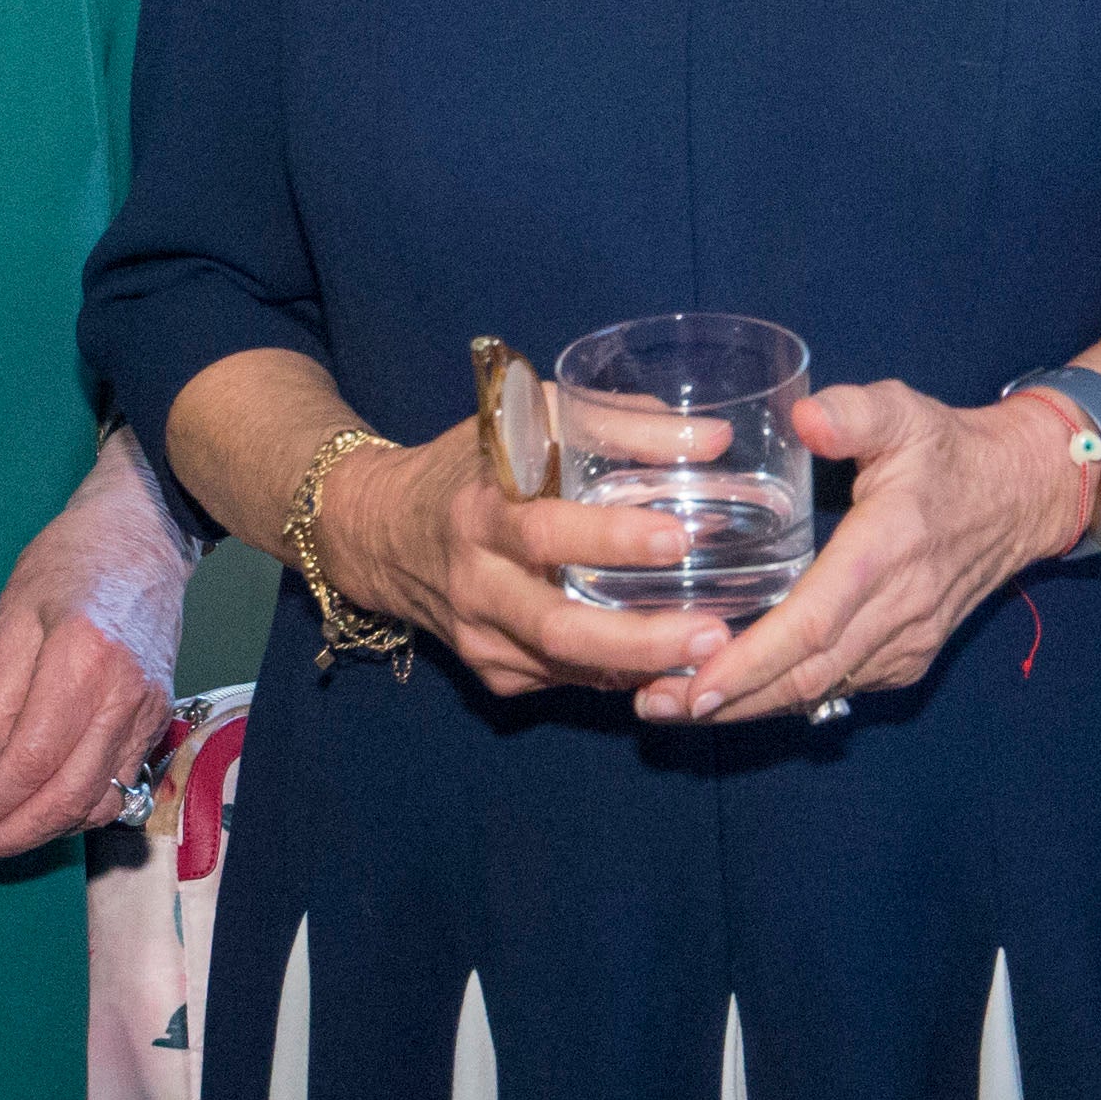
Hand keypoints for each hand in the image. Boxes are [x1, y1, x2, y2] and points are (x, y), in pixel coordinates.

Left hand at [0, 439, 191, 862]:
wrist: (142, 535)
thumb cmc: (67, 564)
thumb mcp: (10, 615)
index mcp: (82, 661)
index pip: (31, 762)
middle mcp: (124, 696)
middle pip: (68, 798)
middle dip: (11, 835)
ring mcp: (149, 711)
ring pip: (98, 804)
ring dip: (44, 832)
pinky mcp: (157, 718)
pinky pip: (119, 786)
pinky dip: (78, 811)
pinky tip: (41, 808)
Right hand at [316, 424, 739, 701]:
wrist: (383, 532)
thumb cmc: (475, 464)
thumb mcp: (531, 420)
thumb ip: (619, 424)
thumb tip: (717, 439)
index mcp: (482, 512)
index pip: (544, 532)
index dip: (612, 538)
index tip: (679, 538)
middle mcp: (476, 583)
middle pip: (557, 627)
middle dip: (639, 639)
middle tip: (713, 635)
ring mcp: (480, 636)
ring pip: (565, 666)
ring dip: (641, 667)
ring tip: (712, 661)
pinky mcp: (490, 670)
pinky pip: (564, 679)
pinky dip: (617, 674)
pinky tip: (667, 665)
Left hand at [657, 382, 1080, 722]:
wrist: (1022, 495)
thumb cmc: (949, 450)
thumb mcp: (905, 411)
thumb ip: (854, 412)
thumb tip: (803, 417)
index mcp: (889, 548)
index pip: (815, 622)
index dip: (753, 662)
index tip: (695, 687)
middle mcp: (900, 608)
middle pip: (806, 674)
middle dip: (728, 699)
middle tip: (653, 704)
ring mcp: (907, 641)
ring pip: (819, 690)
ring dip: (748, 705)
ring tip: (671, 706)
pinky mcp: (908, 658)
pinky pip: (838, 688)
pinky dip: (782, 696)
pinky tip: (731, 693)